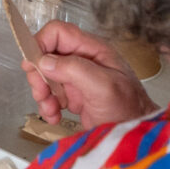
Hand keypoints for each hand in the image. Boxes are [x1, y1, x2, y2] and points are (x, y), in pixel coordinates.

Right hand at [23, 21, 155, 127]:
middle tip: (41, 92)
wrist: (135, 136)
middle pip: (47, 54)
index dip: (41, 44)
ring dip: (42, 93)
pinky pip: (51, 95)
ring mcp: (78, 78)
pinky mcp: (74, 96)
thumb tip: (44, 61)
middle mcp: (83, 60)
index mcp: (92, 49)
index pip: (58, 32)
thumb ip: (74, 69)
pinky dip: (48, 106)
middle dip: (39, 74)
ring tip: (50, 109)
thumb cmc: (128, 110)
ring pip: (45, 76)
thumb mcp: (103, 86)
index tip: (34, 65)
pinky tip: (55, 116)